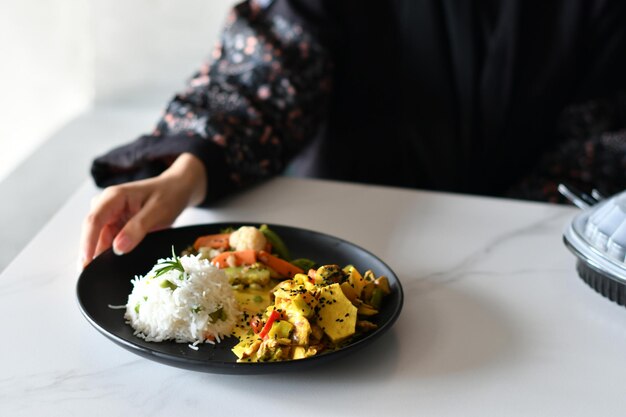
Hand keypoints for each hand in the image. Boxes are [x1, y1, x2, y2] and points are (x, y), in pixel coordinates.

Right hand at [80, 153, 206, 267]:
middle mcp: (107, 205)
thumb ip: (138, 228)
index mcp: (114, 197)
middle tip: (92, 275)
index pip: (94, 221)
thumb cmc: (169, 195)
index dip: (88, 243)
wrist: (177, 189)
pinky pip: (110, 241)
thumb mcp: (157, 211)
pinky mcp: (117, 224)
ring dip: (101, 255)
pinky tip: (112, 265)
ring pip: (100, 239)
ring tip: (103, 274)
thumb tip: (118, 248)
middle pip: (93, 232)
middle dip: (91, 253)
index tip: (87, 263)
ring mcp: (111, 215)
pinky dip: (110, 253)